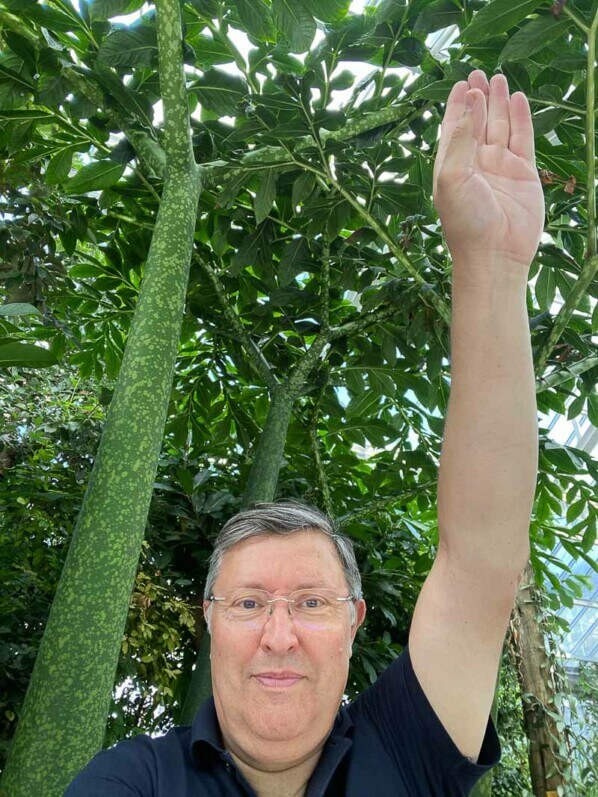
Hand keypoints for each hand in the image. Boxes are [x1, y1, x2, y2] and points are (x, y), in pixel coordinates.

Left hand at [433, 70, 544, 275]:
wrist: (494, 254)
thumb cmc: (465, 222)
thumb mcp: (452, 177)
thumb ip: (460, 140)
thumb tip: (469, 104)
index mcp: (452, 166)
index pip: (454, 129)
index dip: (457, 106)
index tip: (461, 84)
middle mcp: (476, 164)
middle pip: (477, 123)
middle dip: (478, 98)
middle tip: (479, 73)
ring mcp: (500, 168)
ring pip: (500, 126)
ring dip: (499, 103)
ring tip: (498, 78)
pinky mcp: (523, 174)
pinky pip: (522, 139)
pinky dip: (521, 119)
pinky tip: (518, 100)